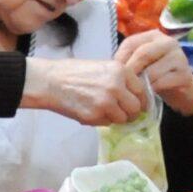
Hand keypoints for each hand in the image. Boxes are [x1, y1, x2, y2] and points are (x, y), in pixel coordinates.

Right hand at [24, 57, 147, 126]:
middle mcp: (116, 86)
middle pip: (135, 107)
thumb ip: (120, 79)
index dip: (140, 100)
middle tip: (123, 113)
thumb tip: (134, 96)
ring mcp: (106, 103)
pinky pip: (107, 123)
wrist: (50, 82)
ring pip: (122, 118)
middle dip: (131, 113)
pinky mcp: (94, 116)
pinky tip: (91, 111)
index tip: (137, 105)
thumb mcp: (102, 67)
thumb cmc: (73, 73)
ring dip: (116, 118)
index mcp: (120, 71)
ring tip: (103, 111)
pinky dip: (101, 121)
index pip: (142, 91)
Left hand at [115, 31, 192, 113]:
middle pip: (142, 54)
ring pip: (152, 71)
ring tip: (132, 92)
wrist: (182, 90)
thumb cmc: (156, 74)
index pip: (131, 43)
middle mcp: (168, 43)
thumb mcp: (141, 64)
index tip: (112, 73)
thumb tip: (110, 68)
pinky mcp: (184, 74)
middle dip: (129, 72)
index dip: (119, 59)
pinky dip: (150, 91)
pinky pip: (161, 83)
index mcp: (154, 36)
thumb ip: (128, 60)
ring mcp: (179, 57)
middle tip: (122, 85)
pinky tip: (144, 97)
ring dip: (139, 84)